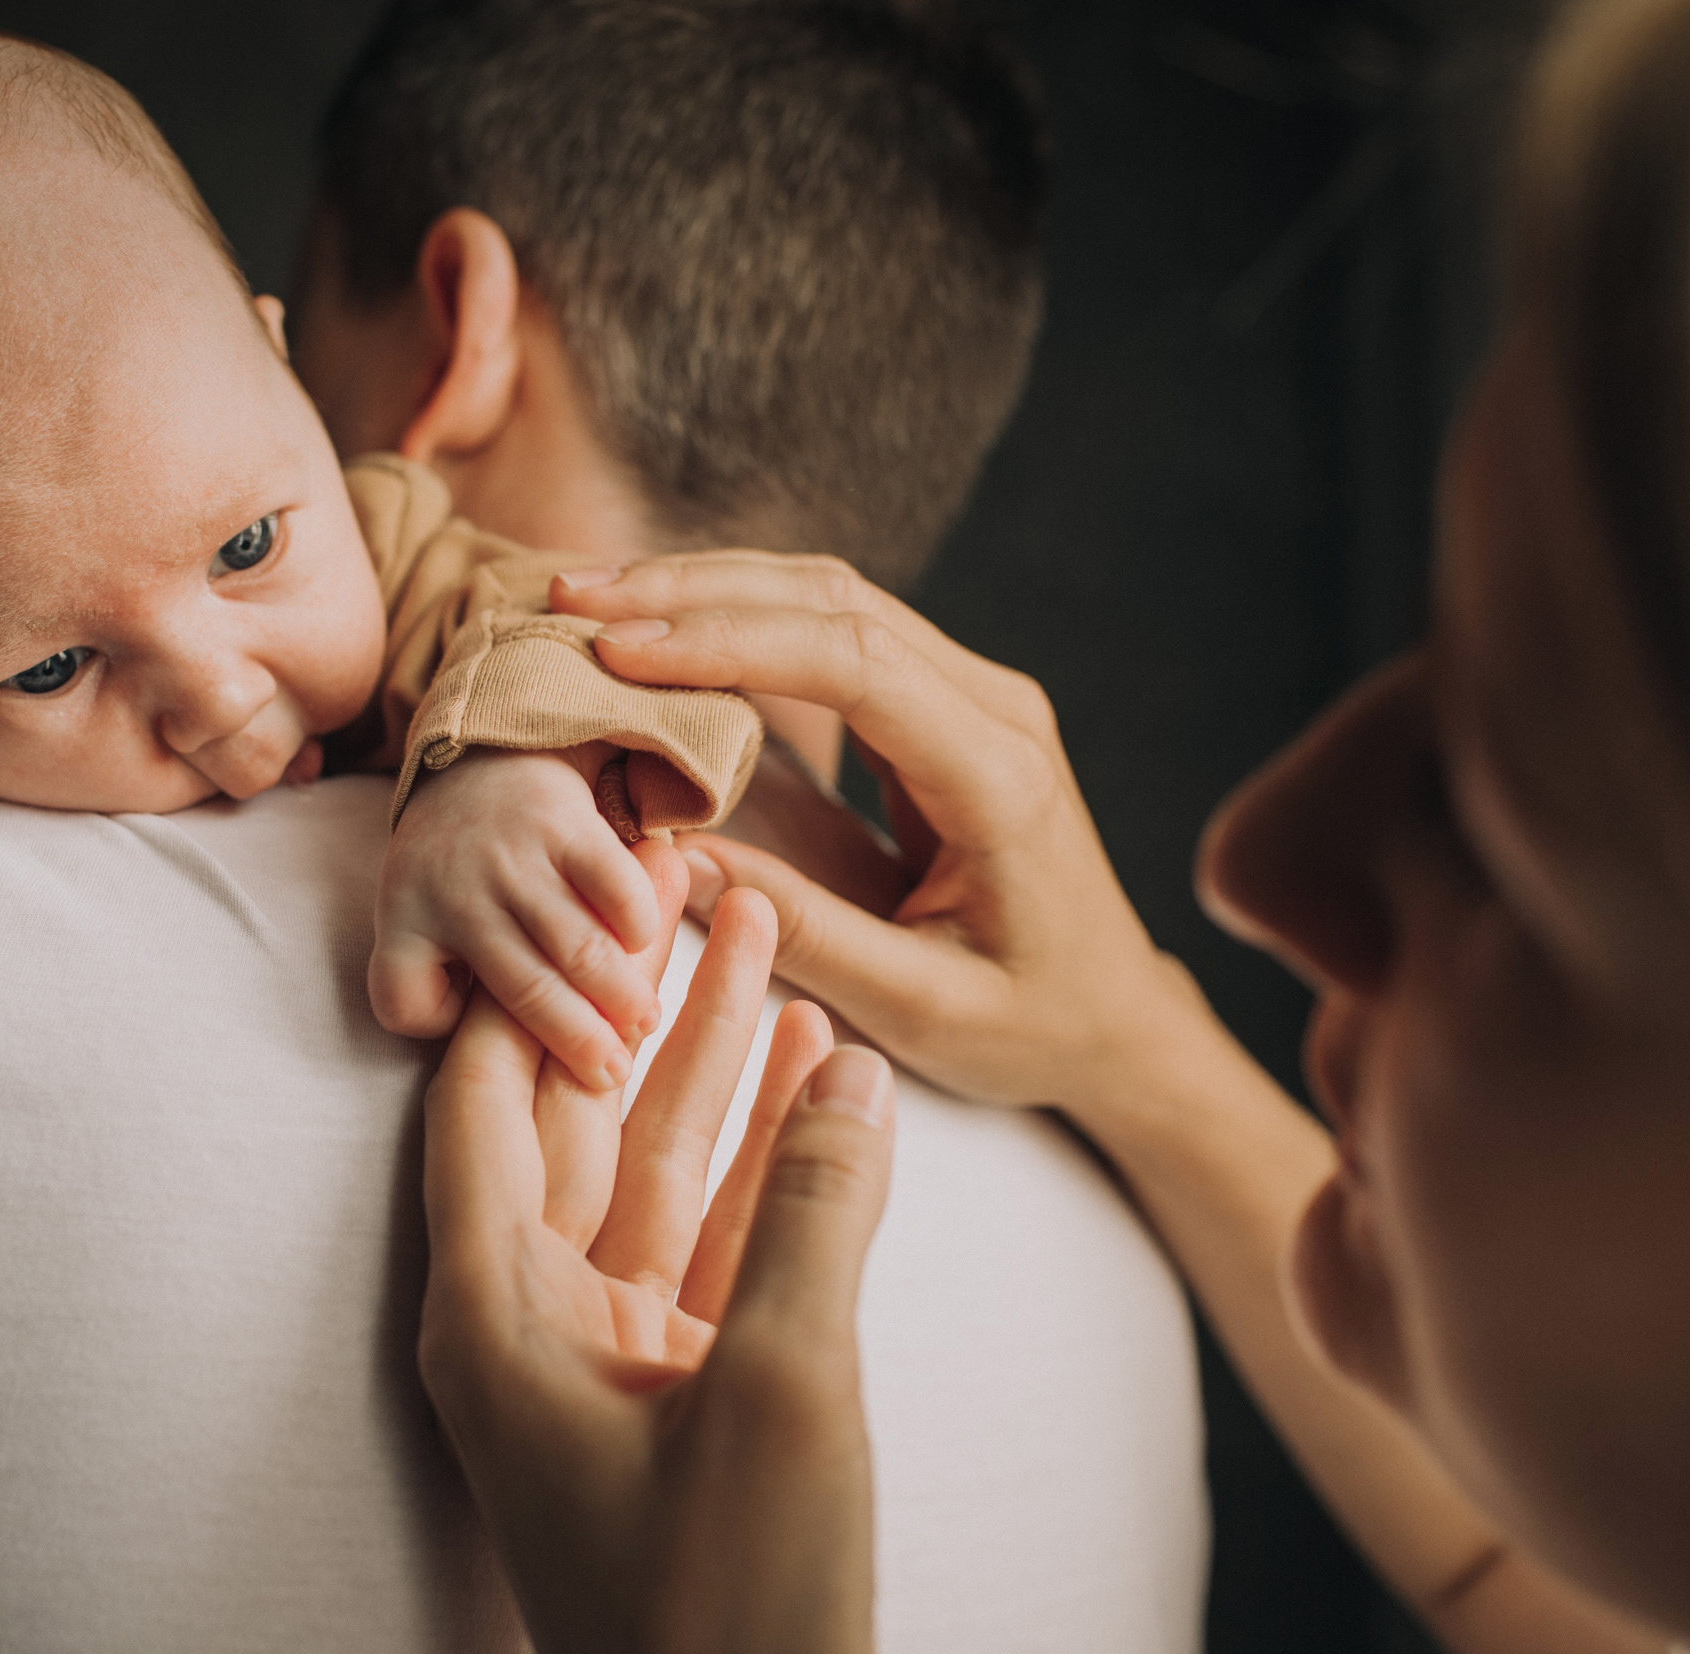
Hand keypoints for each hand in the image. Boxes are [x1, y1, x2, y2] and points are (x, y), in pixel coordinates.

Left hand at [373, 744, 663, 1093]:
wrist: (483, 757)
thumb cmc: (455, 868)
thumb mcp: (412, 916)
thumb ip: (429, 981)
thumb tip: (485, 1053)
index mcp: (404, 918)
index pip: (404, 998)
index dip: (436, 1026)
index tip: (490, 1051)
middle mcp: (455, 889)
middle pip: (524, 990)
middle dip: (578, 1042)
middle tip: (613, 1075)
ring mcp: (513, 856)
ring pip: (577, 947)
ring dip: (620, 994)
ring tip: (644, 1024)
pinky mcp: (565, 824)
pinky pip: (614, 887)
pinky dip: (636, 922)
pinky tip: (646, 944)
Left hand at [421, 879, 895, 1653]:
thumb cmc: (738, 1604)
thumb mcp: (782, 1387)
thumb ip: (813, 1215)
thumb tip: (854, 1073)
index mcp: (496, 1318)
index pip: (478, 1105)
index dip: (525, 983)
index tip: (563, 871)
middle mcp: (531, 1327)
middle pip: (576, 1121)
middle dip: (643, 1000)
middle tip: (696, 880)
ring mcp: (607, 1363)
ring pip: (656, 1174)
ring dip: (718, 1068)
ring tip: (774, 944)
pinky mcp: (681, 1398)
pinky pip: (714, 1246)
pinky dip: (765, 1168)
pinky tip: (821, 1083)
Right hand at [555, 552, 1213, 1128]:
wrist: (1115, 1015)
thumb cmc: (1032, 1027)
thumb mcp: (921, 1010)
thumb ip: (810, 935)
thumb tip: (684, 858)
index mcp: (997, 776)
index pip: (854, 663)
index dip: (729, 642)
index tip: (620, 651)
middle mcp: (992, 708)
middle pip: (833, 600)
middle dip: (695, 591)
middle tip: (574, 601)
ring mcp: (969, 695)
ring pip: (826, 597)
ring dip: (706, 591)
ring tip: (592, 602)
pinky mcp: (936, 704)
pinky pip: (828, 633)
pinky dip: (737, 619)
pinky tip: (659, 630)